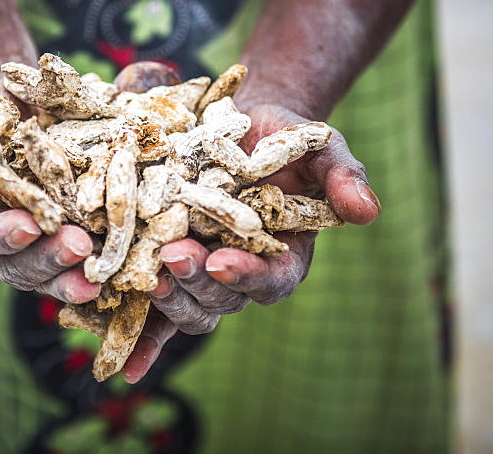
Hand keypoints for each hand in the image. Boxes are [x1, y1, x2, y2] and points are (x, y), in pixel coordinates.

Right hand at [0, 78, 100, 303]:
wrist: (16, 100)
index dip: (2, 235)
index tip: (28, 226)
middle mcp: (2, 241)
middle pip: (19, 266)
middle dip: (48, 259)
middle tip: (77, 248)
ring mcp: (40, 243)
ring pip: (53, 272)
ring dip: (76, 275)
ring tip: (100, 272)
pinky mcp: (72, 234)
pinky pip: (86, 259)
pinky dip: (103, 265)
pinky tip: (123, 266)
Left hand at [122, 103, 380, 381]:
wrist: (240, 127)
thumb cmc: (286, 140)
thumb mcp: (321, 148)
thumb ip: (343, 177)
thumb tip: (368, 210)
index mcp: (283, 257)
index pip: (271, 280)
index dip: (247, 276)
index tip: (223, 262)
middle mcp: (242, 275)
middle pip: (221, 299)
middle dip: (196, 282)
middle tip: (173, 256)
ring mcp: (202, 274)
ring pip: (188, 308)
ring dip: (167, 299)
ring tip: (144, 273)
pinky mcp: (169, 267)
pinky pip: (154, 312)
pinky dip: (140, 338)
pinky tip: (124, 365)